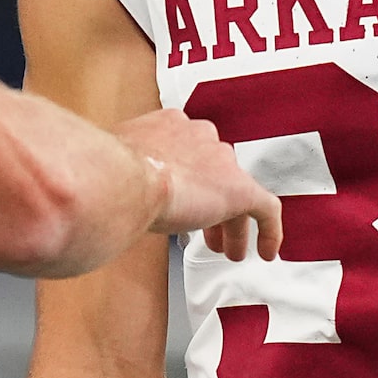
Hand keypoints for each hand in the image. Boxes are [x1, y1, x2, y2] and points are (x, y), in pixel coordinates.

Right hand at [118, 109, 282, 259]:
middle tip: (207, 232)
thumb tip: (111, 191)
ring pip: (238, 193)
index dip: (189, 180)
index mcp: (170, 125)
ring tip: (229, 250)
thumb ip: (124, 174)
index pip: (190, 151)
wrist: (123, 180)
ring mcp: (222, 161)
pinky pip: (266, 210)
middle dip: (212, 204)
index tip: (182, 201)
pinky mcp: (240, 188)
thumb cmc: (108, 175)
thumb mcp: (113, 166)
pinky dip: (269, 232)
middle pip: (216, 171)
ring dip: (233, 225)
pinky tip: (266, 251)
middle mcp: (200, 136)